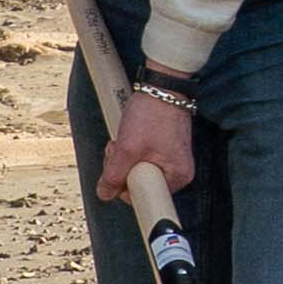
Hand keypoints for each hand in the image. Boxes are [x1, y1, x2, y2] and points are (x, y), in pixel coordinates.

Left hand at [97, 79, 196, 207]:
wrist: (162, 85)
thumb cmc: (152, 113)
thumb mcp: (127, 147)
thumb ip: (113, 175)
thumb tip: (104, 194)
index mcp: (177, 177)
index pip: (144, 198)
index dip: (124, 187)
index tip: (117, 170)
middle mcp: (179, 172)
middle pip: (140, 184)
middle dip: (121, 169)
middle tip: (117, 148)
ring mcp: (173, 160)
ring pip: (139, 171)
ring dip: (124, 159)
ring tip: (123, 139)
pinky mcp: (166, 149)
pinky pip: (144, 159)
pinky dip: (132, 151)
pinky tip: (129, 137)